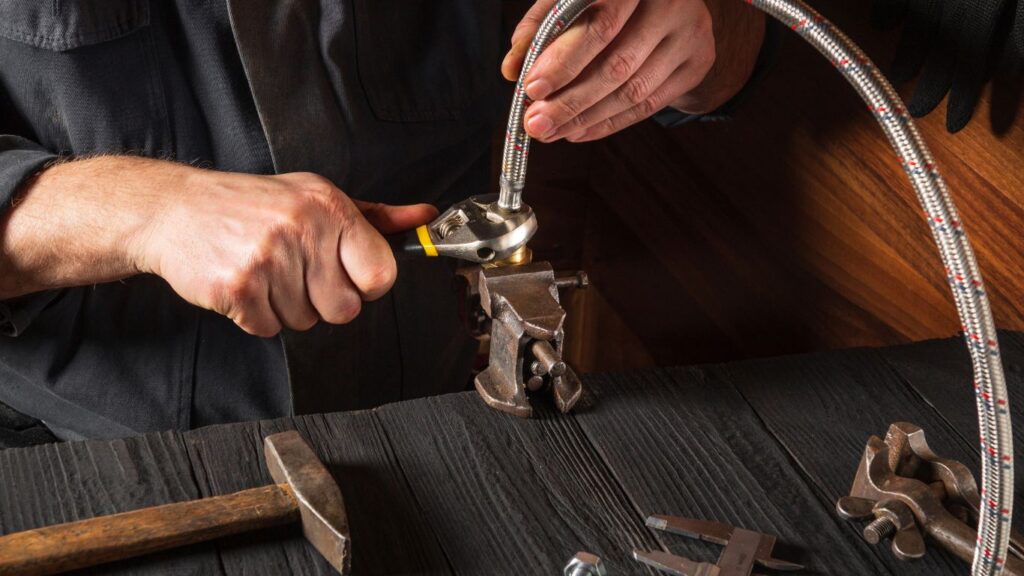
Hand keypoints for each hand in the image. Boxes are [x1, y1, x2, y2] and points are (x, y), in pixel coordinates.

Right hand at [140, 170, 435, 336]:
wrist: (175, 209)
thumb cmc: (254, 205)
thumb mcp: (317, 197)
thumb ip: (376, 216)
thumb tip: (425, 218)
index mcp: (330, 207)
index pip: (381, 275)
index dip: (364, 284)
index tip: (345, 273)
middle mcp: (302, 229)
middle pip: (346, 310)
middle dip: (323, 300)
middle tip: (296, 271)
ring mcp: (268, 258)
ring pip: (306, 322)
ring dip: (285, 306)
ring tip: (265, 270)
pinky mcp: (238, 287)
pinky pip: (269, 328)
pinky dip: (256, 315)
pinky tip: (244, 282)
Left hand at [502, 0, 716, 142]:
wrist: (672, 2)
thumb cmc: (612, 0)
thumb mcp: (575, 0)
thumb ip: (542, 28)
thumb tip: (511, 69)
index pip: (601, 23)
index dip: (564, 59)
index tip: (531, 87)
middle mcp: (670, 1)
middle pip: (617, 63)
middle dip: (570, 101)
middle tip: (537, 123)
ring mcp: (690, 33)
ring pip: (633, 90)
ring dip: (586, 118)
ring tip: (552, 131)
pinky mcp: (697, 63)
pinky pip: (649, 105)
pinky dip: (609, 123)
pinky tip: (579, 131)